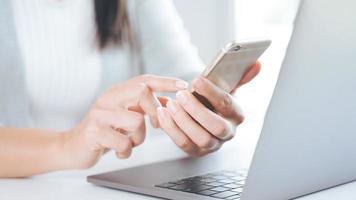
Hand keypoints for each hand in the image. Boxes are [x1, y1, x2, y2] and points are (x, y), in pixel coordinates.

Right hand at [61, 75, 187, 168]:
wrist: (73, 147)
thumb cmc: (104, 130)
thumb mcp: (125, 115)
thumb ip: (144, 107)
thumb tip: (169, 102)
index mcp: (117, 92)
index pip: (145, 80)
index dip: (166, 82)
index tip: (184, 85)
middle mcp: (108, 98)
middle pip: (141, 91)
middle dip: (154, 110)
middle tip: (155, 125)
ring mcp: (99, 114)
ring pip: (136, 120)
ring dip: (139, 137)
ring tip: (129, 142)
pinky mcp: (94, 132)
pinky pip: (124, 142)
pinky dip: (126, 151)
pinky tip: (119, 151)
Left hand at [157, 62, 260, 155]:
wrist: (204, 120)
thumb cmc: (214, 102)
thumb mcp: (227, 88)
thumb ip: (240, 77)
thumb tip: (256, 64)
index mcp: (237, 114)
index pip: (227, 104)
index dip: (211, 92)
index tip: (196, 80)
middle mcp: (228, 132)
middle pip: (216, 126)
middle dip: (197, 110)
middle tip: (181, 95)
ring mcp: (212, 144)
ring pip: (200, 137)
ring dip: (183, 120)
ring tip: (170, 104)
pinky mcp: (196, 151)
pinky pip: (184, 143)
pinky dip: (171, 128)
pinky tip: (163, 113)